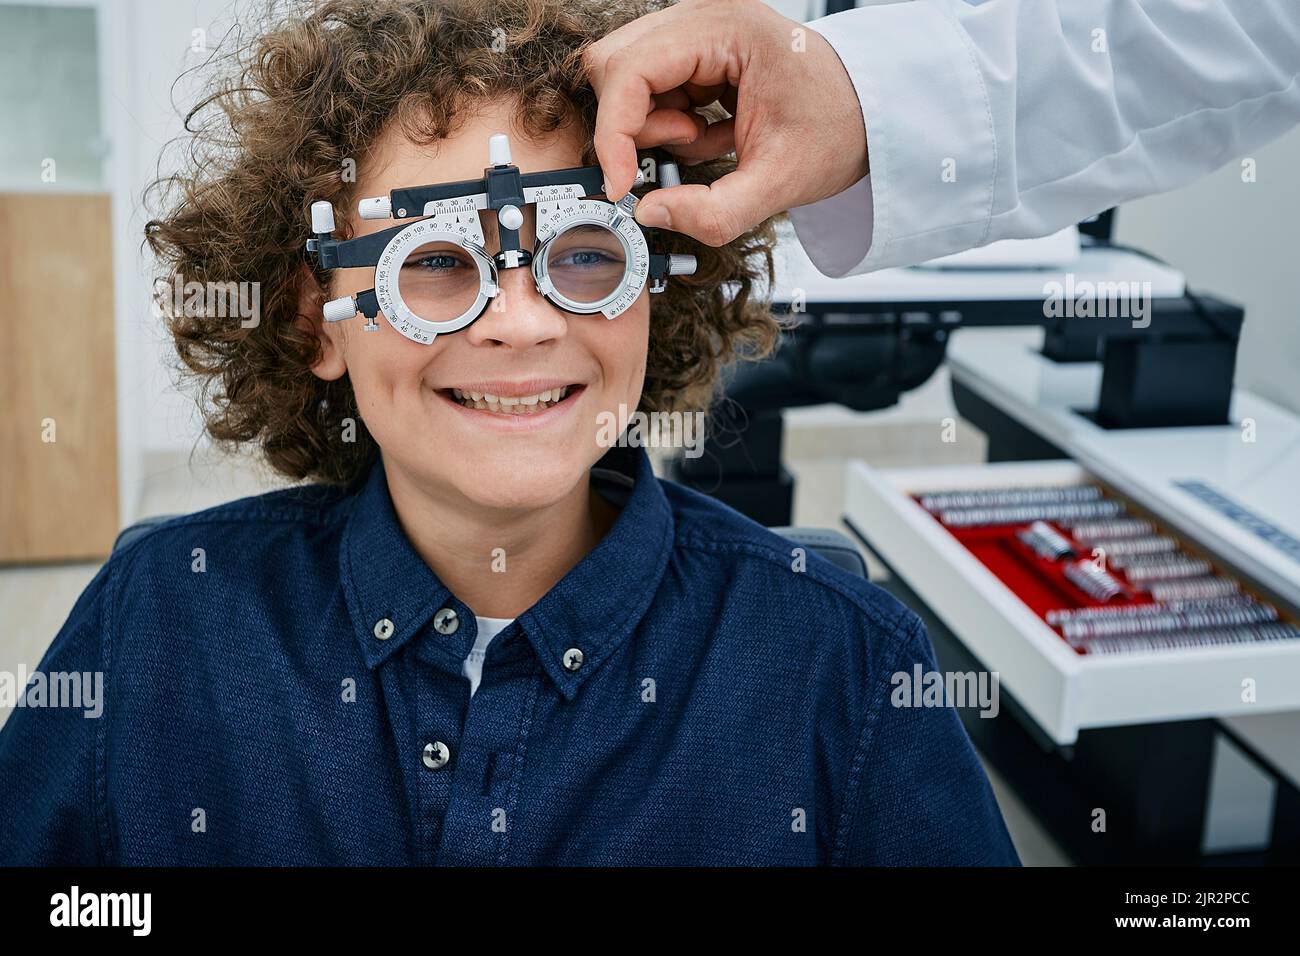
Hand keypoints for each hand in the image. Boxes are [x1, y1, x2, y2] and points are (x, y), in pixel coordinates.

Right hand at [585, 0, 869, 246]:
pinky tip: (710, 129)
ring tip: (706, 137)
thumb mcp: (779, 184)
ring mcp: (696, 29)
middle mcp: (704, 15)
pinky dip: (666, 121)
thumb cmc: (835, 130)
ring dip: (652, 123)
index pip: (631, 70)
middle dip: (632, 123)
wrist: (865, 114)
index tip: (622, 185)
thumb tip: (649, 213)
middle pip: (614, 64)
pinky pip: (647, 88)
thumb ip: (714, 211)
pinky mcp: (693, 50)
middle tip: (684, 146)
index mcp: (728, 29)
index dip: (615, 133)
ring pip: (625, 77)